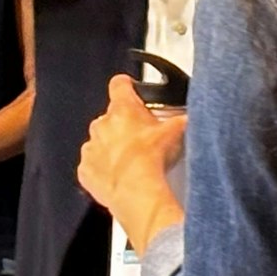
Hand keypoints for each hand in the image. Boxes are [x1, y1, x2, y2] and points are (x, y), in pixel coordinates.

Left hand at [79, 76, 185, 247]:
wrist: (135, 190)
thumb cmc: (151, 159)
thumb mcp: (175, 134)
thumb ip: (181, 121)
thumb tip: (190, 118)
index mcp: (122, 109)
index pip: (119, 85)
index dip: (126, 85)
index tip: (129, 88)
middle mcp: (102, 124)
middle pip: (112, 117)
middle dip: (126, 125)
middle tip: (143, 138)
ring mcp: (92, 146)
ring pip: (101, 141)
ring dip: (113, 148)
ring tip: (134, 161)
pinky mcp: (86, 169)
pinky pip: (94, 165)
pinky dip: (104, 169)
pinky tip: (121, 176)